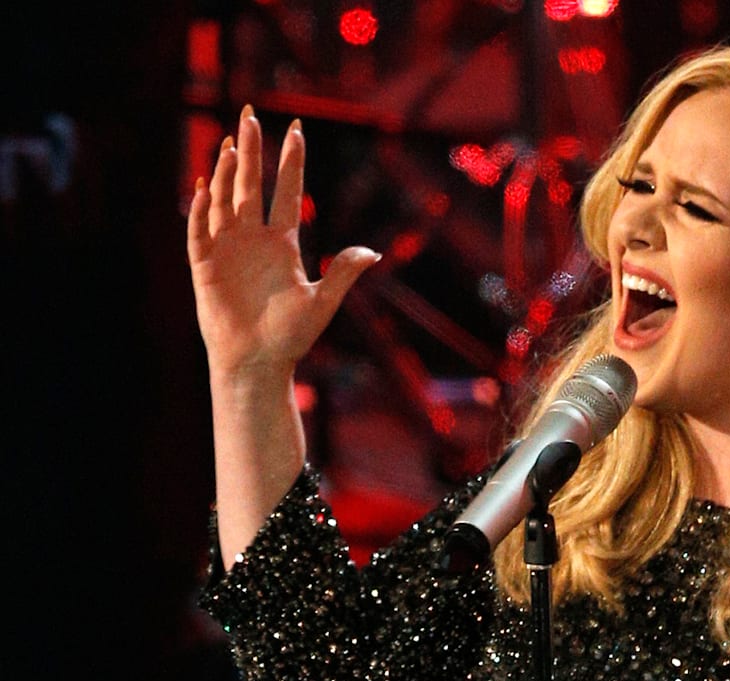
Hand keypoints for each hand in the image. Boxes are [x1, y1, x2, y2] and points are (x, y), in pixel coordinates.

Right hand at [187, 105, 378, 378]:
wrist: (257, 362)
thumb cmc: (290, 335)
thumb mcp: (322, 301)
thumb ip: (343, 273)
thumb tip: (373, 252)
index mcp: (283, 242)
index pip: (287, 192)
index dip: (291, 162)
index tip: (296, 129)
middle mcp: (253, 238)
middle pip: (251, 184)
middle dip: (251, 150)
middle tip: (251, 114)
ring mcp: (227, 248)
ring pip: (225, 200)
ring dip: (226, 171)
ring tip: (231, 141)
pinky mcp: (205, 265)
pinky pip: (200, 230)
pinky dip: (202, 208)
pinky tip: (207, 184)